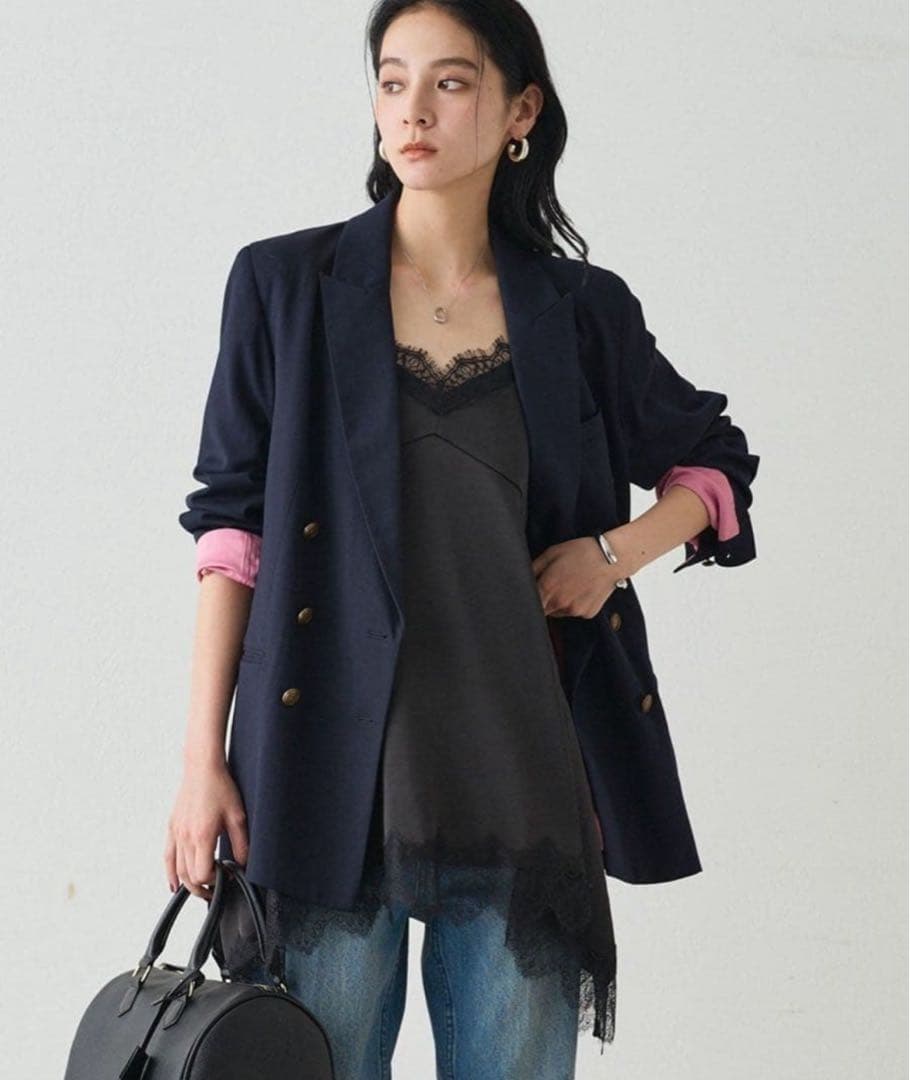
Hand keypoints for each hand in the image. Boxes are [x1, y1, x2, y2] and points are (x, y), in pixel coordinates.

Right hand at [163, 760, 248, 898]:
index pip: (202, 874)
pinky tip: (174, 883)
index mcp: (202, 836)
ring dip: (187, 884)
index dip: (215, 880)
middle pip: (188, 876)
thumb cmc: (220, 788)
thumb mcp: (237, 817)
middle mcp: (185, 838)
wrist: (202, 769)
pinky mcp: (172, 827)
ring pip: (177, 869)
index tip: (226, 876)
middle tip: (215, 890)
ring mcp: (176, 833)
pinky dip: (170, 872)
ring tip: (200, 890)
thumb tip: (243, 863)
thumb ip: (241, 844)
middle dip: (202, 888)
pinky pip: (168, 856)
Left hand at [531, 536, 621, 618]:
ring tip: (570, 585)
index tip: (533, 592)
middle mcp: (560, 603)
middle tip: (554, 585)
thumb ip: (534, 569)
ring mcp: (574, 610)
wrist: (611, 558)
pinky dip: (575, 604)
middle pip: (543, 610)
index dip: (529, 598)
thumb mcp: (551, 553)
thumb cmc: (581, 552)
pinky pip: (574, 612)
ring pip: (558, 612)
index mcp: (547, 588)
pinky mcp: (587, 613)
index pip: (529, 603)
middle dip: (544, 601)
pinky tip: (582, 589)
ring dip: (559, 603)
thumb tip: (524, 578)